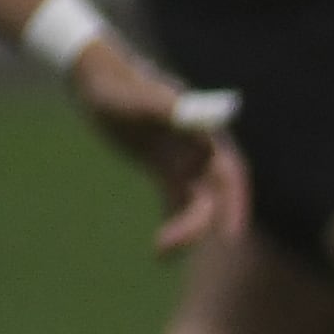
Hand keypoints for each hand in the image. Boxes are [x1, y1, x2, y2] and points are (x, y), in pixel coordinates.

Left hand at [69, 40, 245, 251]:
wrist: (98, 81)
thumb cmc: (117, 85)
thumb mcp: (135, 97)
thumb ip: (163, 108)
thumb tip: (191, 119)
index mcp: (203, 133)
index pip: (229, 173)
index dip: (234, 205)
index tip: (229, 236)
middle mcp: (200, 151)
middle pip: (213, 197)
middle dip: (199, 225)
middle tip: (171, 246)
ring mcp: (185, 162)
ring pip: (196, 205)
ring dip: (185, 231)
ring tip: (160, 252)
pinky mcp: (167, 171)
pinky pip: (177, 203)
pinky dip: (173, 224)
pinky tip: (160, 251)